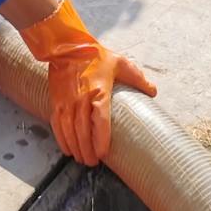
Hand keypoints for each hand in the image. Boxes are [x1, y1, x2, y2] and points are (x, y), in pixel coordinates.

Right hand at [18, 0, 156, 164]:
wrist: (67, 47)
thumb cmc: (95, 56)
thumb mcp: (120, 64)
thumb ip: (138, 79)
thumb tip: (154, 92)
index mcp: (99, 91)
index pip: (100, 120)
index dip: (101, 139)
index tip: (103, 153)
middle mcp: (81, 99)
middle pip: (83, 131)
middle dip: (87, 150)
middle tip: (93, 163)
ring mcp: (66, 102)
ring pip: (69, 131)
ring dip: (75, 148)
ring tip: (82, 159)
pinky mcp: (56, 102)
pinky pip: (57, 125)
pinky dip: (62, 140)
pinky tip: (68, 150)